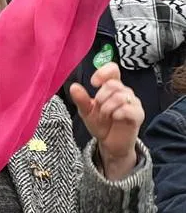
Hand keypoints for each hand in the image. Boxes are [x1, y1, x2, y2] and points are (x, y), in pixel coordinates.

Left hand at [70, 62, 142, 179]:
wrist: (109, 143)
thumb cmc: (100, 124)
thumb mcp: (86, 111)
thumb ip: (81, 99)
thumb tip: (74, 86)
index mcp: (112, 87)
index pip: (113, 69)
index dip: (103, 73)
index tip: (93, 83)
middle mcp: (124, 92)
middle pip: (113, 84)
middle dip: (100, 97)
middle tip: (98, 108)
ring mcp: (133, 103)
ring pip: (120, 96)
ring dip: (107, 107)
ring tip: (105, 116)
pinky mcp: (138, 115)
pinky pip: (128, 109)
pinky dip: (117, 113)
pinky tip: (114, 118)